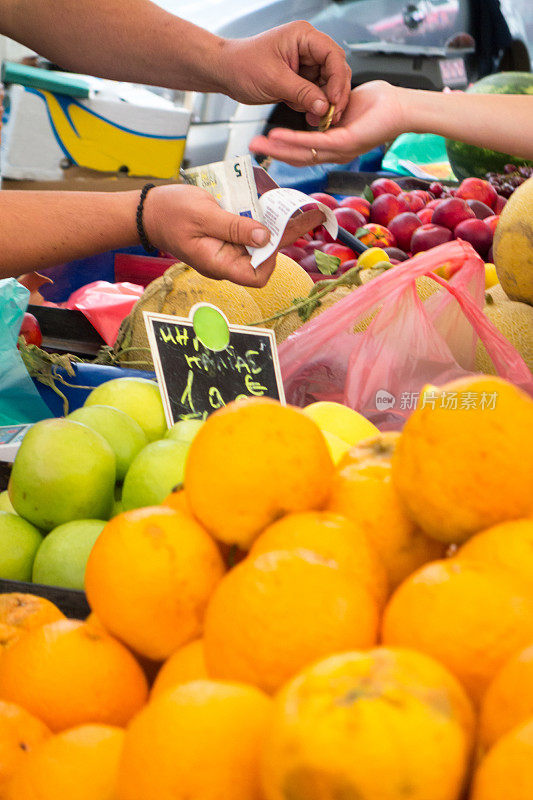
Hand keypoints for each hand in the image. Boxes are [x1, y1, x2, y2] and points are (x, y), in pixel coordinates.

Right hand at [143, 184, 324, 286]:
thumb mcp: (204, 215)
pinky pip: (248, 232)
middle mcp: (226, 261)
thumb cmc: (170, 213)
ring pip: (259, 243)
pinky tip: (273, 205)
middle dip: (283, 236)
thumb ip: (235, 227)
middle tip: (308, 213)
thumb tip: (266, 236)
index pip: (257, 276)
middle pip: (263, 258)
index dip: (272, 259)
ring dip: (276, 226)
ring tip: (297, 207)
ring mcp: (226, 249)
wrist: (148, 210)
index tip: (274, 234)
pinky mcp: (226, 236)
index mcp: (219, 263)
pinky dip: (261, 219)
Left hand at [219, 21, 351, 124]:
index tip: (334, 99)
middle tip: (331, 113)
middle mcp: (308, 48)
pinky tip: (310, 115)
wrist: (226, 73)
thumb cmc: (242, 65)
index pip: (333, 55)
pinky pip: (316, 94)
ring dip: (324, 103)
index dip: (337, 79)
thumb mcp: (274, 80)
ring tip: (318, 118)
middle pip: (335, 70)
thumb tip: (323, 105)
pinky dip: (314, 106)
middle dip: (334, 94)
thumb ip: (302, 93)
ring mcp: (305, 64)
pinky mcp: (301, 80)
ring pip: (327, 85)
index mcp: (303, 37)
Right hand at [249, 81, 405, 164]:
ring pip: (303, 153)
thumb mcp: (344, 104)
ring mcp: (340, 150)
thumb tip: (316, 106)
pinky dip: (294, 140)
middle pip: (298, 157)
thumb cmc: (378, 105)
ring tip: (259, 145)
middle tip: (252, 148)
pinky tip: (278, 137)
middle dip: (273, 153)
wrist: (401, 106)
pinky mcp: (346, 143)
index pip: (303, 150)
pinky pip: (315, 142)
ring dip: (278, 149)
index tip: (264, 141)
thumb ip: (327, 108)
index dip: (282, 148)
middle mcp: (335, 152)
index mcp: (333, 143)